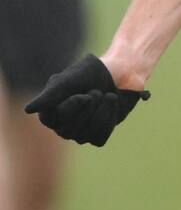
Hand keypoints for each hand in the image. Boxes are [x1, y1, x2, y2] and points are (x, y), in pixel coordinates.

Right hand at [24, 54, 149, 146]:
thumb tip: (28, 110)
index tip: (84, 95)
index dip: (71, 108)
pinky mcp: (97, 135)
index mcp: (50, 108)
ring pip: (85, 135)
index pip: (52, 120)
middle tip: (97, 91)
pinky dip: (109, 119)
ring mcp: (79, 132)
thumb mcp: (71, 78)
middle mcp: (61, 124)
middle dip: (88, 109)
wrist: (122, 73)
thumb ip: (51, 94)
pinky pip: (100, 137)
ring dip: (101, 112)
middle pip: (68, 131)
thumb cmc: (93, 72)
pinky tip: (112, 105)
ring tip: (107, 96)